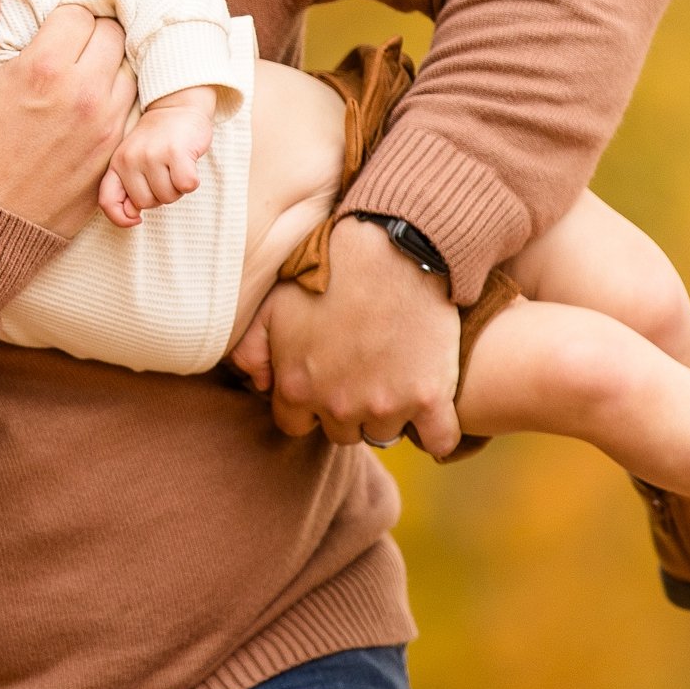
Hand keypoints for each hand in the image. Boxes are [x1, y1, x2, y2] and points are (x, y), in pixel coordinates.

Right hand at [0, 0, 138, 235]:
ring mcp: (105, 121)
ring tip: (87, 74)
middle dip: (94, 35)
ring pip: (130, 67)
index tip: (56, 30)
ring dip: (112, 65)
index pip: (80, 13)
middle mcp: (82, 91)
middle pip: (113, 34)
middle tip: (74, 48)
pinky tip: (97, 103)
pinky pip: (134, 105)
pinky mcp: (116, 146)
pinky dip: (120, 98)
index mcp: (44, 68)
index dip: (67, 18)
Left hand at [97, 90, 216, 227]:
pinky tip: (188, 164)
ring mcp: (152, 155)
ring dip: (177, 188)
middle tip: (166, 174)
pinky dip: (191, 180)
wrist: (177, 105)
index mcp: (116, 163)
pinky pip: (186, 186)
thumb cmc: (157, 140)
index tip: (136, 218)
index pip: (107, 202)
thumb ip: (128, 188)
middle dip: (160, 195)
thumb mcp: (134, 160)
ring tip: (176, 167)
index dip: (120, 218)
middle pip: (146, 203)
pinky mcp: (176, 152)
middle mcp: (130, 159)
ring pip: (167, 197)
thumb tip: (132, 215)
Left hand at [229, 217, 463, 454]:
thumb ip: (251, 350)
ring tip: (394, 375)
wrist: (392, 247)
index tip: (325, 382)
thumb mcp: (272, 304)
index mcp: (297, 388)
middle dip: (347, 406)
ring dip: (389, 412)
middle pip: (342, 431)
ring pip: (384, 432)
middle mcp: (338, 405)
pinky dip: (437, 433)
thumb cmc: (329, 270)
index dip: (309, 405)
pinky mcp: (430, 397)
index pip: (296, 425)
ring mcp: (386, 404)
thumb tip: (257, 385)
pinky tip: (431, 412)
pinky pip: (438, 441)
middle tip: (361, 371)